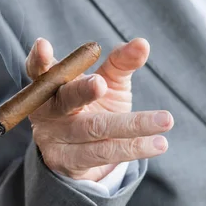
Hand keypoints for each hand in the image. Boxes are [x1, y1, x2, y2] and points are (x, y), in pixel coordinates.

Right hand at [27, 38, 173, 180]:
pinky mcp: (68, 162)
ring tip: (166, 120)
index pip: (39, 69)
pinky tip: (158, 143)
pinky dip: (133, 147)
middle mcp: (48, 110)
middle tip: (101, 84)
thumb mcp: (108, 82)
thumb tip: (142, 43)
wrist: (83, 153)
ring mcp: (54, 139)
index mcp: (50, 84)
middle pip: (66, 99)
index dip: (39, 59)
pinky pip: (104, 154)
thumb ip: (121, 62)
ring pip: (95, 129)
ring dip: (133, 125)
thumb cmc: (94, 105)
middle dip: (83, 90)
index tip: (43, 44)